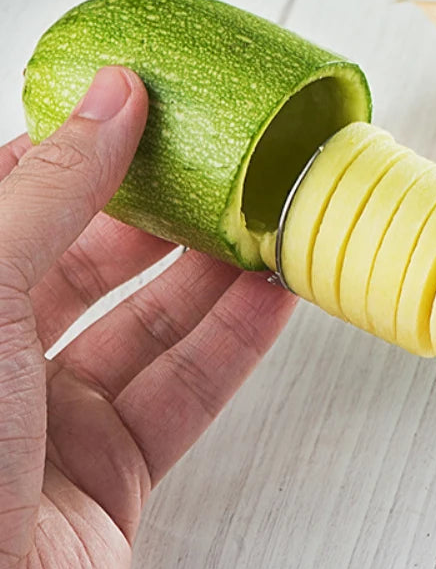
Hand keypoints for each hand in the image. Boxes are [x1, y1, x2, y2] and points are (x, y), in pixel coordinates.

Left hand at [0, 67, 295, 568]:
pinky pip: (186, 391)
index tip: (152, 110)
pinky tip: (275, 294)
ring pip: (154, 324)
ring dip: (215, 272)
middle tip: (229, 165)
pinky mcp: (114, 472)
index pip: (25, 199)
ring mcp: (58, 415)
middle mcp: (1, 354)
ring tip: (270, 221)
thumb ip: (55, 190)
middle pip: (99, 259)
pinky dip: (236, 341)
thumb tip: (113, 96)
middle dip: (167, 211)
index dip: (88, 152)